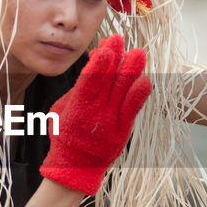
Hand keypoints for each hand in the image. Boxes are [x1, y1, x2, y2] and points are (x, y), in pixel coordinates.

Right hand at [41, 34, 152, 194]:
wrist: (75, 166)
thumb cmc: (66, 134)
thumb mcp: (62, 109)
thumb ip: (78, 87)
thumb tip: (93, 61)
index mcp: (76, 108)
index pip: (88, 81)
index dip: (98, 63)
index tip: (106, 46)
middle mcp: (93, 114)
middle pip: (107, 81)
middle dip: (115, 58)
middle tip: (120, 40)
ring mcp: (110, 122)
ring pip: (122, 92)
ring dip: (131, 71)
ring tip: (138, 53)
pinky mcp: (123, 131)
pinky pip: (133, 110)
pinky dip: (139, 95)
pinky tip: (145, 80)